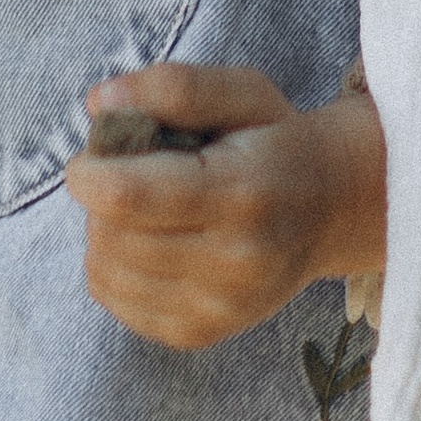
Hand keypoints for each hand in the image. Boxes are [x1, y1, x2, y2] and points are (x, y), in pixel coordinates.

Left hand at [62, 66, 385, 351]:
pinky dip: (113, 266)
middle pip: (113, 235)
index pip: (130, 196)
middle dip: (97, 197)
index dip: (90, 172)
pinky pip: (117, 302)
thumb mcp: (241, 91)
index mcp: (241, 194)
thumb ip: (173, 87)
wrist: (331, 208)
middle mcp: (232, 263)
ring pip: (107, 272)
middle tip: (122, 170)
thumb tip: (97, 104)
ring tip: (137, 204)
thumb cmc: (276, 139)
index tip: (89, 154)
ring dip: (103, 231)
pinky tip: (144, 238)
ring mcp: (217, 307)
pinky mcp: (201, 333)